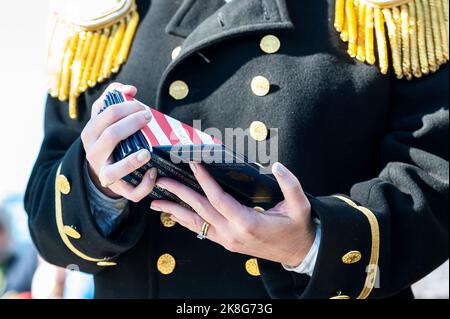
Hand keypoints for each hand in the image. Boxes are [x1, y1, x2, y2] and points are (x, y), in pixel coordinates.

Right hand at [81, 82, 156, 200]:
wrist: (103, 169)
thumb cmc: (109, 138)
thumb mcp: (105, 118)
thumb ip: (113, 97)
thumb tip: (130, 88)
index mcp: (90, 134)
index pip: (105, 115)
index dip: (126, 107)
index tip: (141, 106)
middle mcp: (94, 154)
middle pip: (111, 136)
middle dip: (132, 124)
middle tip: (148, 117)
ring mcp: (106, 174)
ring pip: (114, 171)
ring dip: (132, 161)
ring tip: (147, 151)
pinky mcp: (121, 189)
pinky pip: (132, 192)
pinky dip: (144, 185)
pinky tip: (154, 172)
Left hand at [150, 162, 314, 266]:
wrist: (298, 252)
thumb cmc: (297, 227)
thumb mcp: (300, 205)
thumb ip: (290, 184)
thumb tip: (278, 166)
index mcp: (247, 222)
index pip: (218, 198)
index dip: (203, 180)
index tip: (192, 163)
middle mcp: (232, 233)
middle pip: (200, 210)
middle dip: (179, 193)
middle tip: (162, 180)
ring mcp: (227, 240)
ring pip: (195, 224)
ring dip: (174, 211)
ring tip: (155, 202)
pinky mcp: (227, 243)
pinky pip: (201, 231)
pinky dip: (186, 222)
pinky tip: (175, 215)